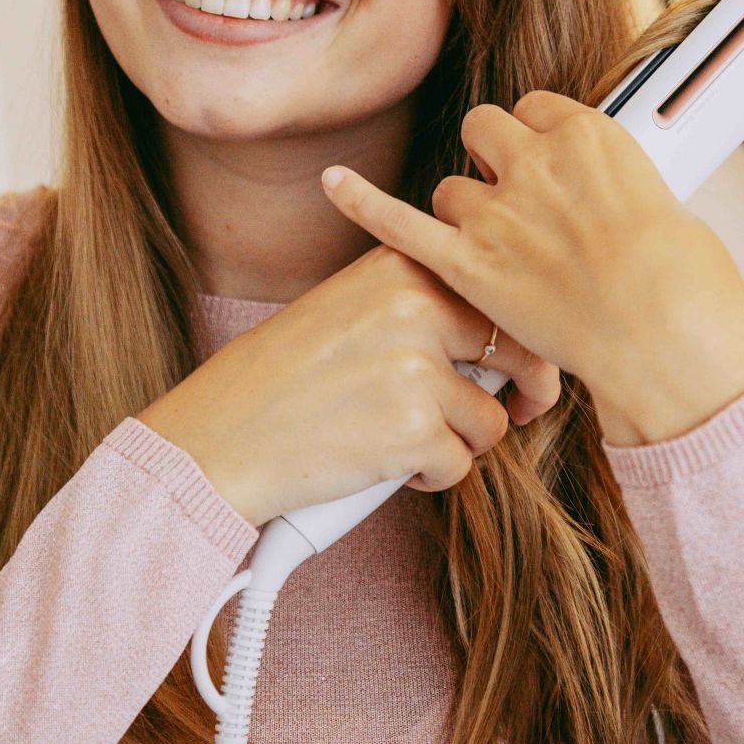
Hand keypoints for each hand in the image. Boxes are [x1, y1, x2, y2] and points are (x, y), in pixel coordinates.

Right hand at [134, 241, 561, 526]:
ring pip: (491, 419)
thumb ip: (416, 309)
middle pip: (518, 348)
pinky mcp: (413, 430)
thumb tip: (500, 338)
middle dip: (526, 389)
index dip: (520, 331)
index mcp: (398, 266)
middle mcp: (413, 305)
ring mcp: (415, 367)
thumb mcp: (347, 310)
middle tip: (523, 411)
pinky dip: (429, 477)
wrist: (216, 437)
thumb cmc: (277, 381)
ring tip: (399, 440)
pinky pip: (460, 465)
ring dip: (458, 442)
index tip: (525, 356)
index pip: (494, 290)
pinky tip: (379, 465)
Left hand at [321, 90, 743, 445]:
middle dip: (493, 161)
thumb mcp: (669, 210)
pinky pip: (402, 223)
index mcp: (590, 135)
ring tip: (495, 255)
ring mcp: (498, 212)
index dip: (536, 142)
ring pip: (451, 189)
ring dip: (464, 214)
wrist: (671, 341)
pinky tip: (334, 182)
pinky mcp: (469, 265)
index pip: (537, 110)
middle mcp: (537, 162)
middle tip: (513, 202)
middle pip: (484, 131)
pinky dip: (363, 201)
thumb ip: (618, 192)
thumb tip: (611, 201)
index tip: (545, 166)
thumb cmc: (687, 286)